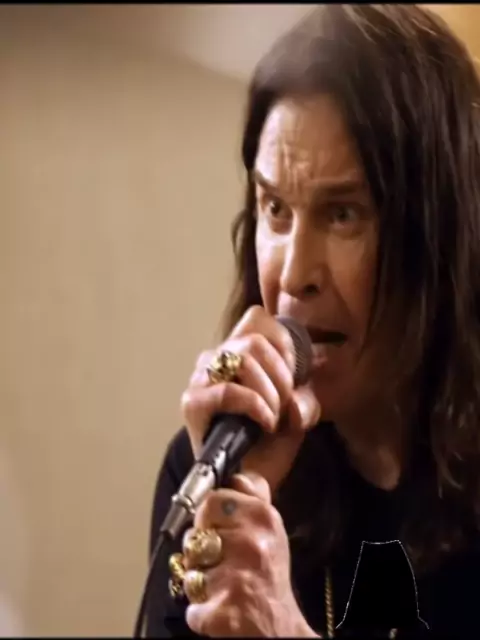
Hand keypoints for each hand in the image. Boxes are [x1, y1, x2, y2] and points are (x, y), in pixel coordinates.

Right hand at [181, 306, 320, 492]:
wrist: (247, 482)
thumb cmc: (268, 443)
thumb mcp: (298, 413)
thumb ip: (306, 397)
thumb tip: (295, 403)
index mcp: (237, 352)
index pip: (256, 318)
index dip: (282, 342)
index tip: (292, 374)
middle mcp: (215, 359)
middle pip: (255, 340)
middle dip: (281, 374)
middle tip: (285, 402)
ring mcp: (201, 380)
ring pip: (243, 359)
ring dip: (269, 391)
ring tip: (274, 416)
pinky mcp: (193, 404)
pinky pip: (227, 390)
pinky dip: (255, 405)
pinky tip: (265, 422)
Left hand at [184, 471, 318, 636]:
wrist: (281, 630)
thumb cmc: (270, 579)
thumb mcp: (270, 529)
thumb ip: (252, 497)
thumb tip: (240, 474)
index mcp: (263, 517)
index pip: (213, 499)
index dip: (211, 519)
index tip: (223, 532)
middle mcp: (252, 543)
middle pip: (195, 533)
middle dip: (200, 551)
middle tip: (222, 563)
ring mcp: (238, 576)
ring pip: (189, 568)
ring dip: (198, 583)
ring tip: (223, 587)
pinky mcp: (225, 609)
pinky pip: (191, 605)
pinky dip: (200, 613)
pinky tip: (220, 609)